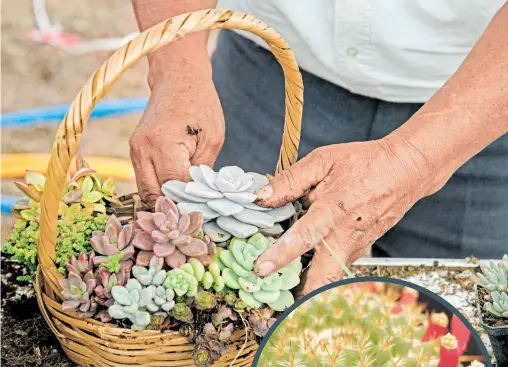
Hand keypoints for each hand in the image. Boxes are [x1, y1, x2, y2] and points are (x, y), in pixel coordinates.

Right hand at [130, 70, 224, 206]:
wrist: (177, 78)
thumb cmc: (201, 105)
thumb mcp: (213, 139)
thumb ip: (203, 171)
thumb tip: (199, 198)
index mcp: (163, 145)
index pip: (174, 189)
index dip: (188, 204)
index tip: (203, 215)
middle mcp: (143, 150)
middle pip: (154, 195)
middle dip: (173, 208)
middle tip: (192, 219)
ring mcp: (135, 150)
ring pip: (146, 191)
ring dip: (163, 202)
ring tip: (185, 209)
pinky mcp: (135, 150)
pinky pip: (144, 180)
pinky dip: (158, 190)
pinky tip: (175, 195)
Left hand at [253, 137, 438, 295]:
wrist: (405, 170)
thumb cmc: (364, 163)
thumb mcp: (323, 161)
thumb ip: (290, 180)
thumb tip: (261, 196)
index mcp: (332, 212)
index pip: (302, 239)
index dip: (280, 255)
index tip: (260, 269)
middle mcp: (345, 237)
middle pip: (323, 280)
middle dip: (300, 296)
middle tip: (275, 301)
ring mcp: (356, 247)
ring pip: (330, 276)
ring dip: (309, 284)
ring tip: (285, 285)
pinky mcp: (362, 249)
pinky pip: (337, 263)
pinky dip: (321, 268)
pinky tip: (307, 260)